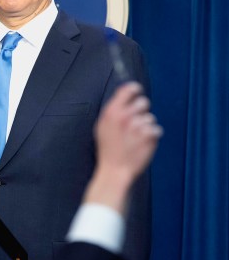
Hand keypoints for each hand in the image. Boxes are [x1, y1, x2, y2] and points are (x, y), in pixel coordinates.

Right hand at [86, 82, 161, 211]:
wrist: (115, 170)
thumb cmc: (107, 150)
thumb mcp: (101, 127)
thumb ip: (112, 111)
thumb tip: (122, 98)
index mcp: (112, 112)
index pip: (128, 89)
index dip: (134, 89)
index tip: (137, 91)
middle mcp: (126, 116)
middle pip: (143, 102)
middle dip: (141, 110)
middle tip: (135, 121)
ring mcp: (139, 126)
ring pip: (150, 117)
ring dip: (146, 125)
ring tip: (135, 137)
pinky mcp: (150, 135)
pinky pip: (157, 129)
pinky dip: (151, 136)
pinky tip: (142, 143)